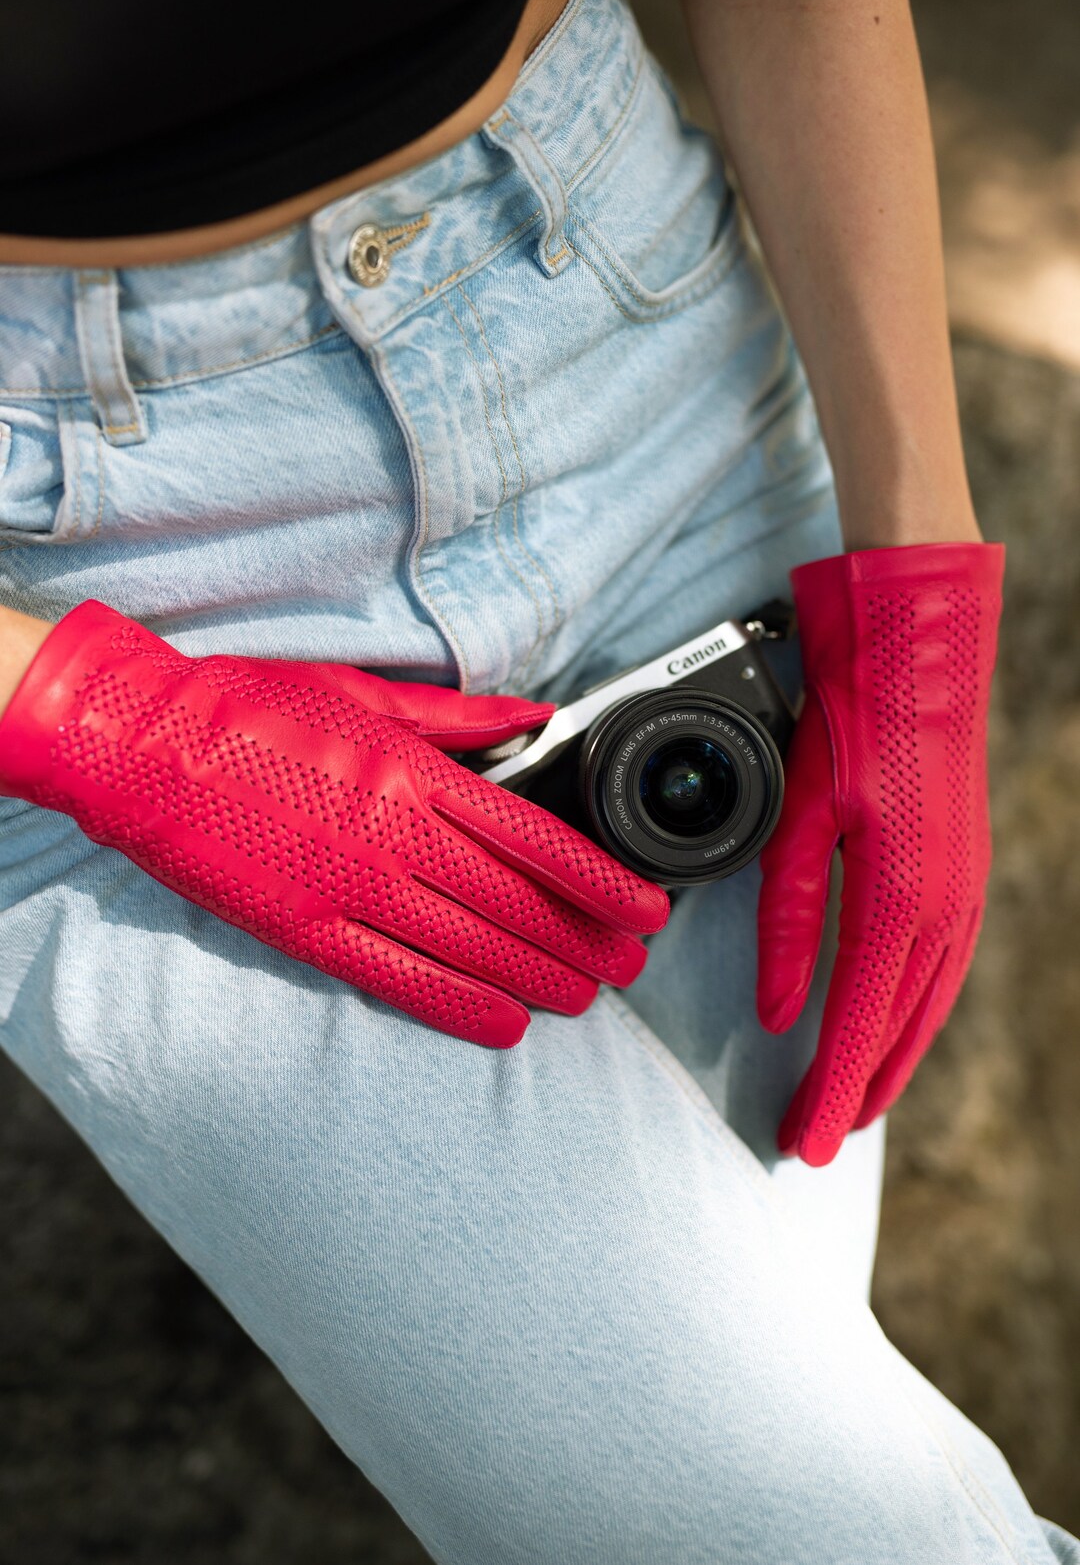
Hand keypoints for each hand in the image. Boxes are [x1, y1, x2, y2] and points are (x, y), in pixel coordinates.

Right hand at [0, 601, 668, 1045]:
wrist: (141, 746)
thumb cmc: (248, 706)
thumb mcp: (364, 692)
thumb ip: (461, 719)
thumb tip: (539, 718)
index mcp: (413, 772)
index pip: (536, 839)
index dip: (602, 882)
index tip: (645, 908)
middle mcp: (393, 836)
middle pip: (517, 904)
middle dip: (585, 942)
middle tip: (628, 968)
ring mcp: (349, 889)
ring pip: (470, 949)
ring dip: (538, 979)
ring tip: (584, 998)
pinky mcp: (304, 931)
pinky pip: (397, 978)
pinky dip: (457, 1005)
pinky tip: (502, 1023)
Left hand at [756, 541, 1005, 1165]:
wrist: (917, 645)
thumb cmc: (848, 720)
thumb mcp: (797, 820)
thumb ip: (790, 923)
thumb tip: (782, 1012)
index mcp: (898, 897)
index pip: (856, 1023)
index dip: (829, 1092)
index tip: (805, 1145)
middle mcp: (944, 907)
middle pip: (895, 1031)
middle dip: (852, 1093)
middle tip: (811, 1141)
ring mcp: (965, 892)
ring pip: (926, 1008)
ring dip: (887, 1062)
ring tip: (851, 1104)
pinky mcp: (966, 874)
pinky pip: (942, 971)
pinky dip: (912, 1016)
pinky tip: (892, 1028)